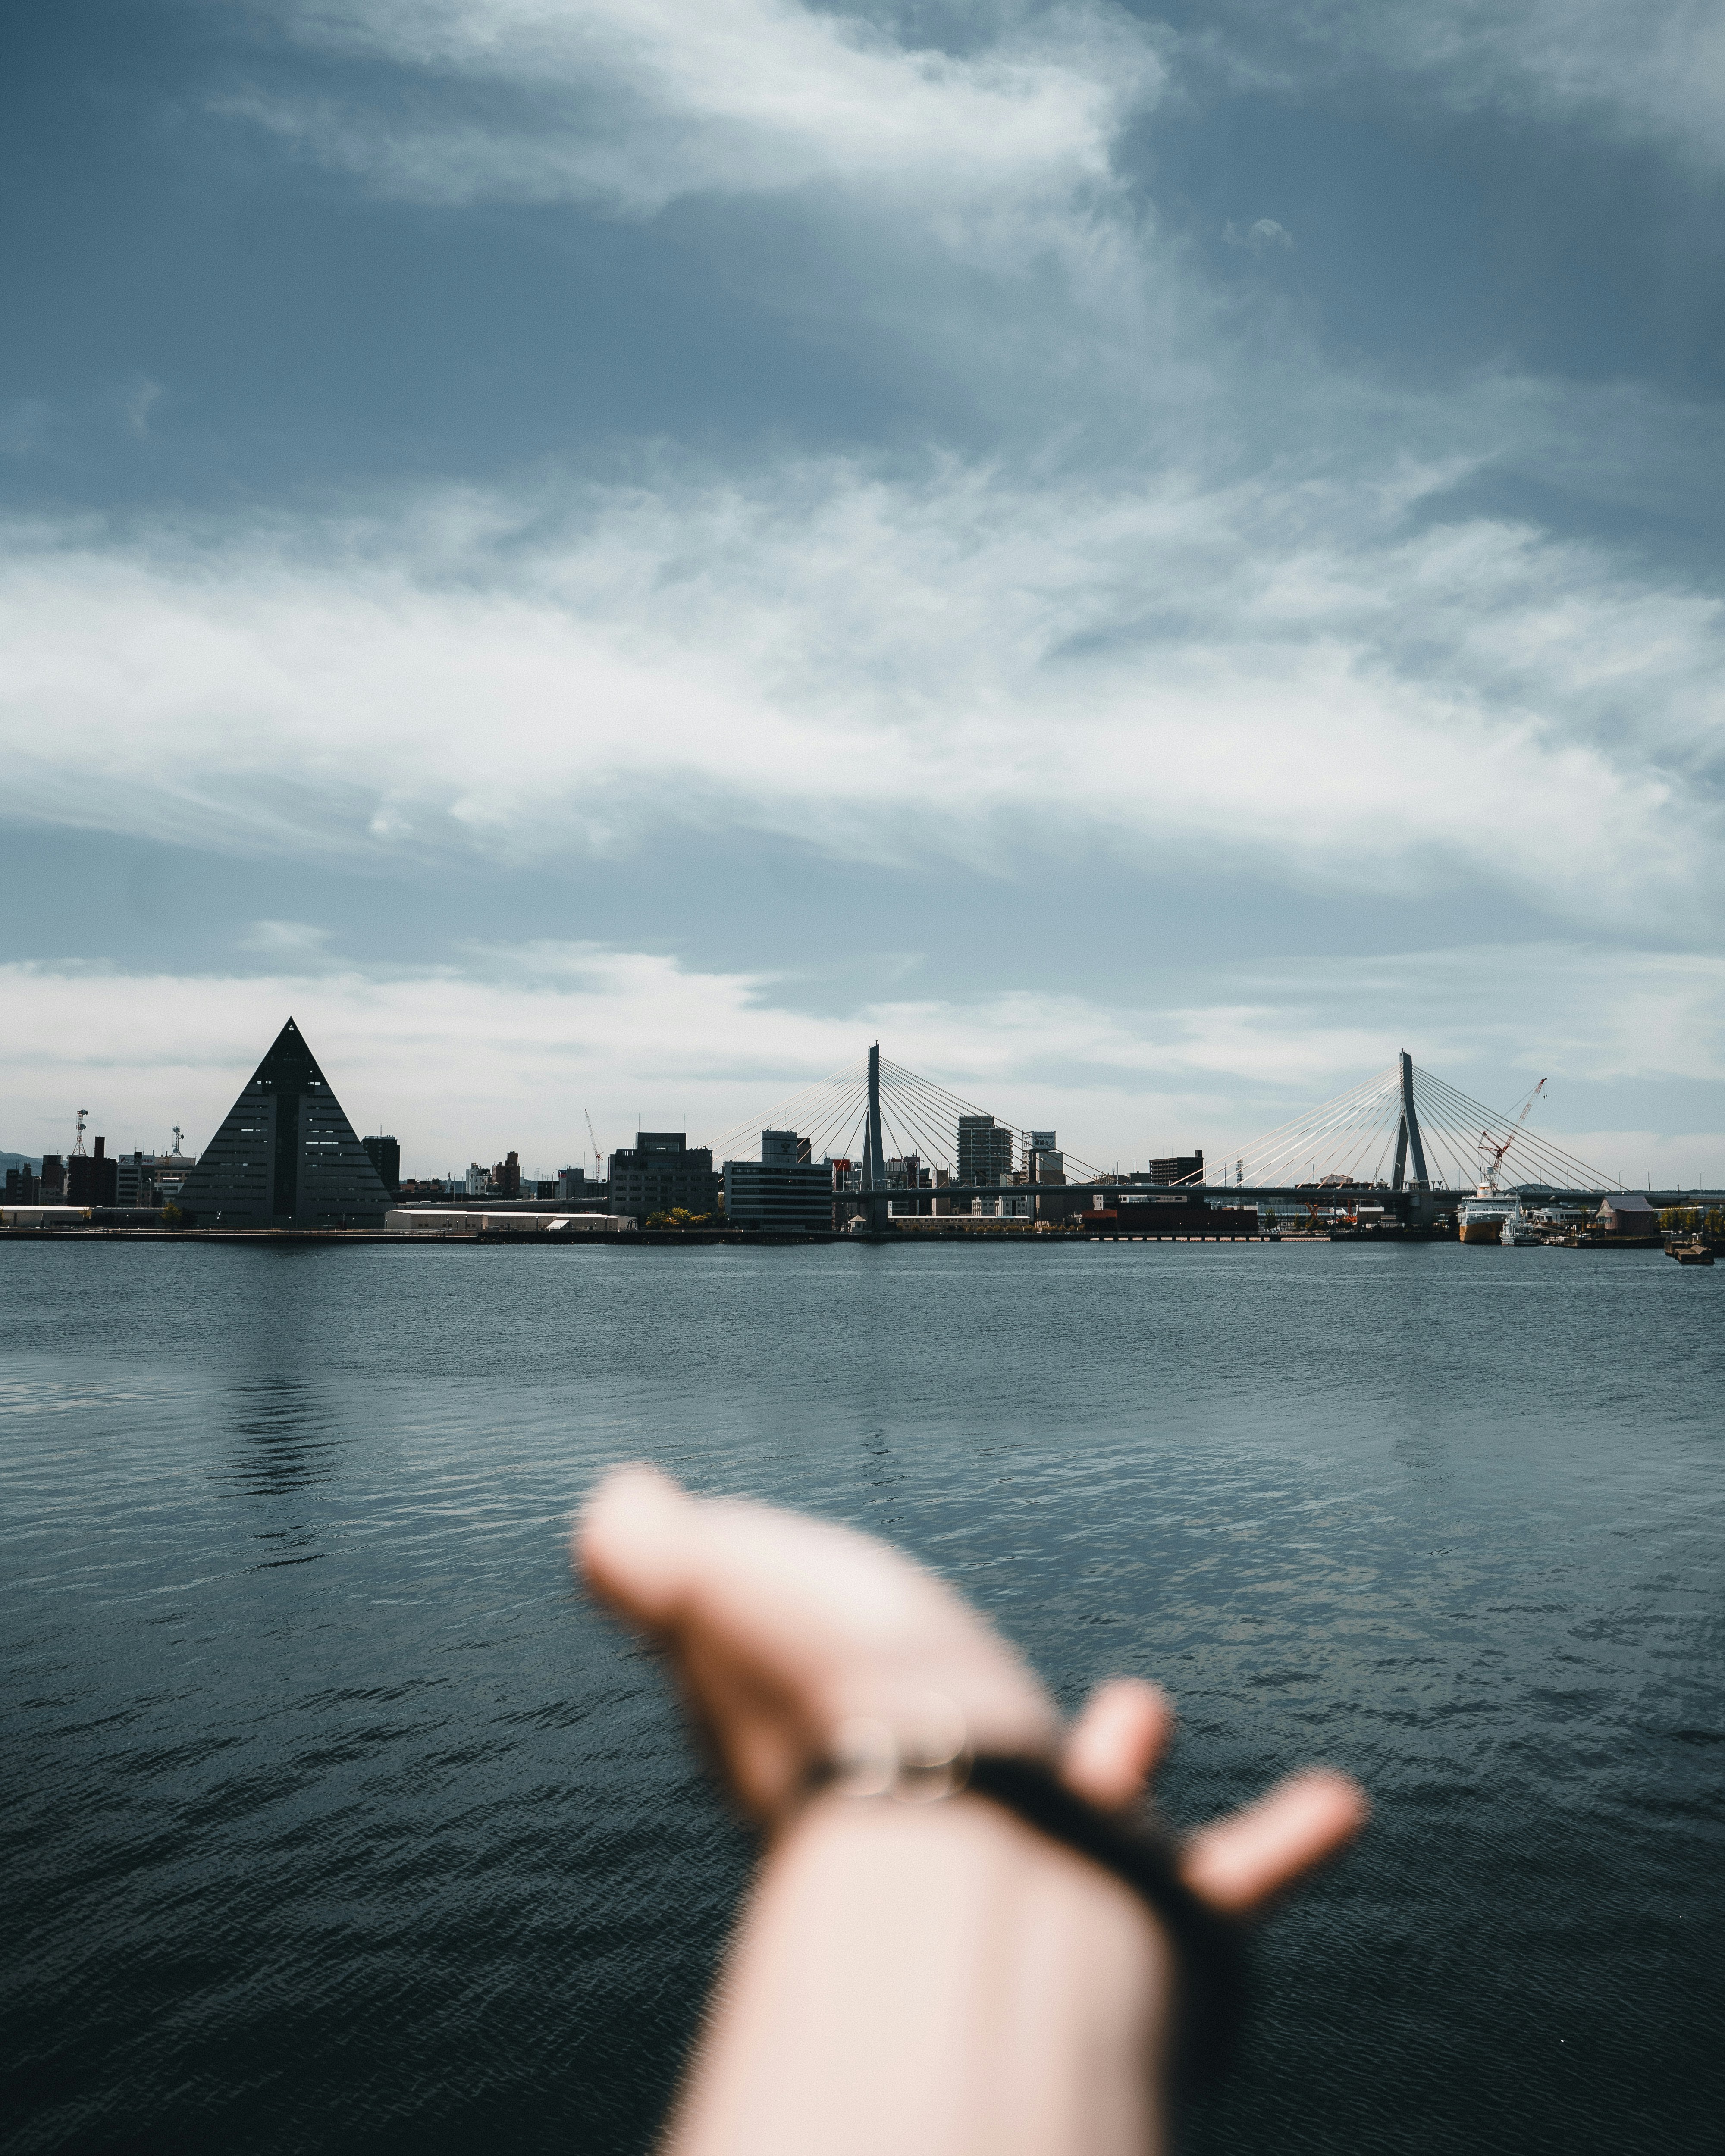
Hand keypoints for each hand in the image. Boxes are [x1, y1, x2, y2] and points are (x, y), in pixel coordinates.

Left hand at [576, 1466, 1365, 1916]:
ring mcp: (1042, 1883)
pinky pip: (1222, 1891)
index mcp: (837, 1747)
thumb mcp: (718, 1586)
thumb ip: (655, 1558)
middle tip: (973, 1678)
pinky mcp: (1145, 1930)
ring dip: (1108, 1773)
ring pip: (1081, 1830)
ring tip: (1145, 1703)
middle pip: (947, 1773)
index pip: (825, 1699)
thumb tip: (611, 1504)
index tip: (824, 1617)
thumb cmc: (839, 1703)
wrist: (960, 1844)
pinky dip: (1275, 1847)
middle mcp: (936, 1826)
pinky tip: (1339, 1803)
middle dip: (964, 1715)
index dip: (819, 1647)